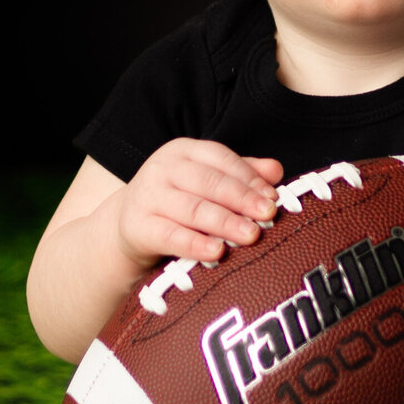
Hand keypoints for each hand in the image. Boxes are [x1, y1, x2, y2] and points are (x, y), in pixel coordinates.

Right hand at [113, 140, 282, 273]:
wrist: (127, 225)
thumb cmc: (177, 201)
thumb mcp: (206, 182)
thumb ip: (241, 174)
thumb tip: (276, 170)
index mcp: (183, 151)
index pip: (221, 159)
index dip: (249, 177)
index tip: (272, 197)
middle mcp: (163, 168)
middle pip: (209, 182)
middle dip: (241, 199)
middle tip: (267, 216)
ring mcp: (147, 196)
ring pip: (192, 209)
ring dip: (225, 223)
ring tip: (251, 235)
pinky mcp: (137, 226)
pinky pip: (170, 236)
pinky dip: (195, 244)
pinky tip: (217, 252)